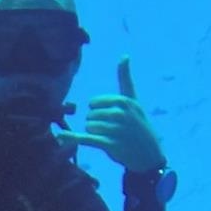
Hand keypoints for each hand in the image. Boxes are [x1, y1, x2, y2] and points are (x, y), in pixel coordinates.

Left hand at [57, 56, 164, 172]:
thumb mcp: (134, 100)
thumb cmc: (139, 125)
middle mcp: (120, 114)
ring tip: (111, 138)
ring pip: (88, 127)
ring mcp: (115, 129)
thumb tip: (124, 54)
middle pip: (90, 115)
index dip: (98, 111)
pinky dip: (73, 137)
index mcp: (123, 101)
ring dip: (96, 134)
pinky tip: (60, 136)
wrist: (149, 155)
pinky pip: (86, 138)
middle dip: (97, 124)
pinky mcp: (109, 145)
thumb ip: (125, 78)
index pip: (93, 103)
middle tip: (113, 131)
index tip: (112, 118)